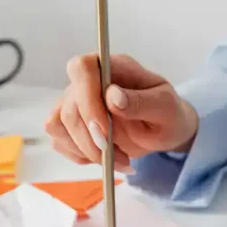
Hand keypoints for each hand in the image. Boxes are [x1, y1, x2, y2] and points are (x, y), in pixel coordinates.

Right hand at [46, 54, 198, 170]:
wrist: (164, 130)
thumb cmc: (167, 114)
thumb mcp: (165, 107)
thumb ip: (141, 101)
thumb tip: (113, 96)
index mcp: (113, 67)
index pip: (82, 68)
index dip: (87, 99)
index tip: (105, 129)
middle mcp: (89, 82)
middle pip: (69, 107)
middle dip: (91, 139)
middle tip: (119, 156)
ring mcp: (75, 102)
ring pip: (59, 126)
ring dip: (86, 151)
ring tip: (118, 158)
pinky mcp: (70, 125)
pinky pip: (60, 141)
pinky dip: (81, 156)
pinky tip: (106, 158)